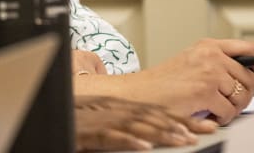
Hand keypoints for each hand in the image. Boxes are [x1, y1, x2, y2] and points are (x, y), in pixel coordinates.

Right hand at [73, 95, 216, 150]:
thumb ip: (127, 122)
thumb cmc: (77, 119)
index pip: (157, 111)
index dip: (182, 118)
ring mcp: (104, 121)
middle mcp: (115, 111)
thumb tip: (151, 135)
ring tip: (182, 139)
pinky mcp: (91, 132)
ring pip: (138, 126)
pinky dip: (128, 141)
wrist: (48, 113)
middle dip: (180, 125)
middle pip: (153, 117)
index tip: (205, 125)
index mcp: (121, 107)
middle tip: (203, 131)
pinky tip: (144, 147)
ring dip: (161, 132)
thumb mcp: (104, 116)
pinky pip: (112, 137)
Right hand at [74, 38, 253, 124]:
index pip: (251, 49)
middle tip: (229, 102)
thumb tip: (251, 75)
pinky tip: (207, 114)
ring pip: (242, 96)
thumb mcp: (192, 62)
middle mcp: (211, 55)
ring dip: (232, 108)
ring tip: (216, 108)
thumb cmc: (162, 83)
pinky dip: (221, 118)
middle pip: (250, 78)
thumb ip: (218, 63)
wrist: (139, 93)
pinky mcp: (205, 91)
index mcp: (208, 46)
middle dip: (244, 96)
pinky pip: (229, 111)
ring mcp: (209, 72)